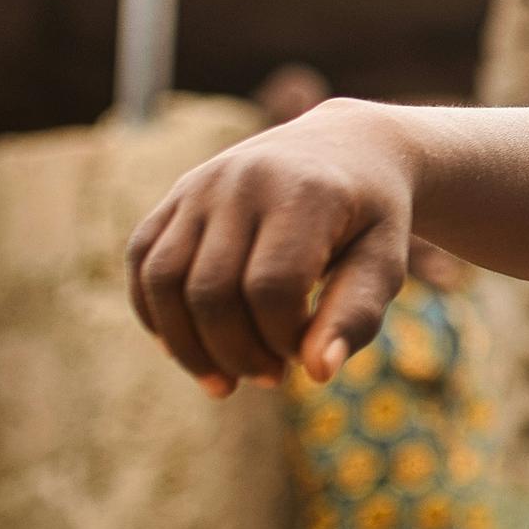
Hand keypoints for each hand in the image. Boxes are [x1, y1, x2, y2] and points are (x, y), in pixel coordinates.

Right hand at [126, 99, 419, 393]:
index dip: (283, 339)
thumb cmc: (371, 217)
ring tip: (225, 382)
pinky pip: (143, 261)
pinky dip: (155, 314)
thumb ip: (357, 313)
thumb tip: (319, 372)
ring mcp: (202, 184)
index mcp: (305, 191)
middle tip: (271, 378)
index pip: (272, 287)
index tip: (306, 356)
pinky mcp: (177, 194)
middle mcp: (243, 180)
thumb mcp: (385, 259)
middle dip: (236, 352)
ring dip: (187, 346)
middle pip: (211, 290)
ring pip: (163, 280)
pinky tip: (190, 351)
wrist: (347, 147)